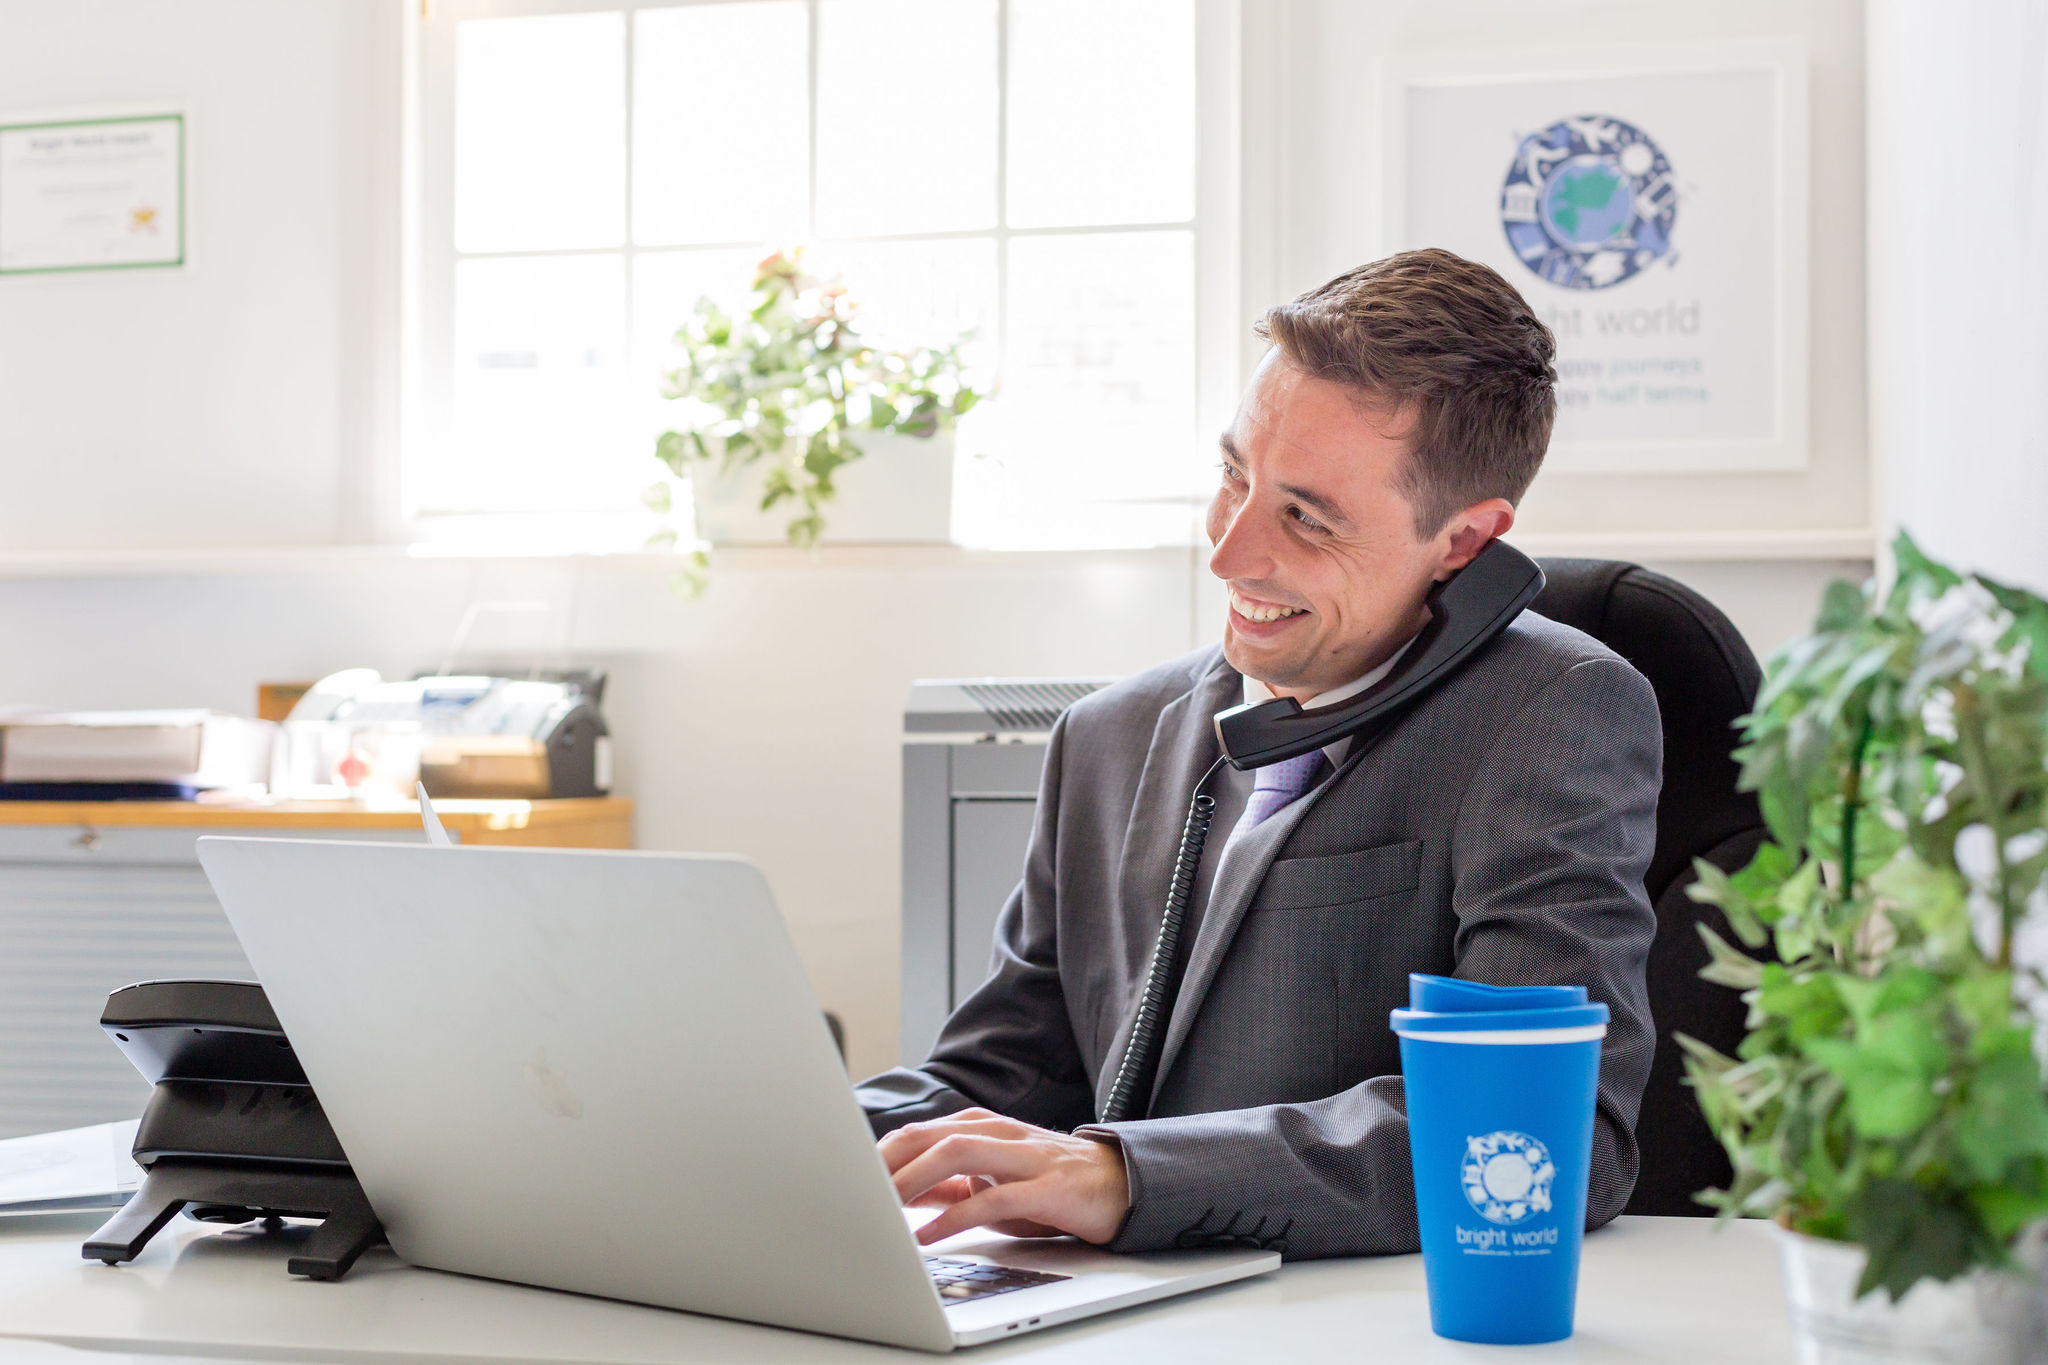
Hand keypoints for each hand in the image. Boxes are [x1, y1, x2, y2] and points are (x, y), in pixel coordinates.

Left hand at [879, 1108, 1130, 1246]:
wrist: (1119, 1184)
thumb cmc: (1048, 1184)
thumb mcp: (992, 1181)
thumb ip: (950, 1184)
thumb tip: (901, 1195)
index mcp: (981, 1127)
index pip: (918, 1133)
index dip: (879, 1154)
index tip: (846, 1179)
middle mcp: (999, 1133)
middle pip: (929, 1136)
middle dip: (887, 1163)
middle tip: (854, 1192)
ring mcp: (1024, 1156)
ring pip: (957, 1154)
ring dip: (915, 1181)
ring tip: (885, 1208)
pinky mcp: (1046, 1186)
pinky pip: (993, 1197)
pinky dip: (957, 1215)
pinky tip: (932, 1234)